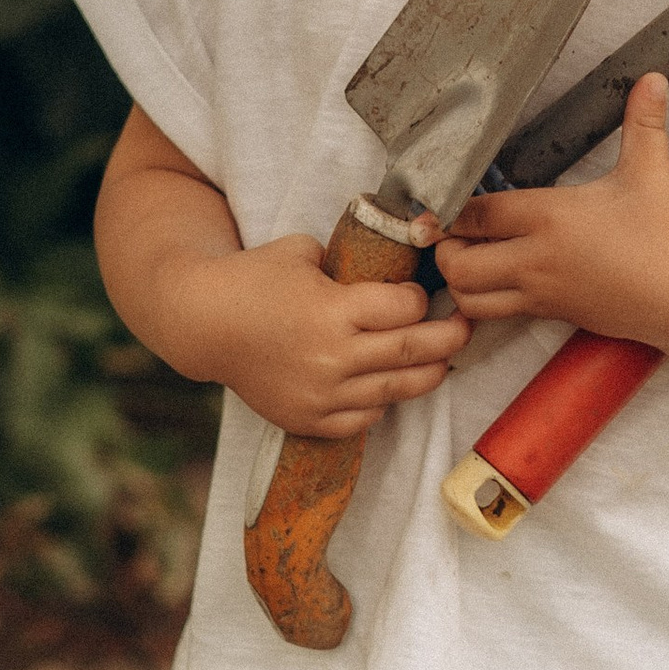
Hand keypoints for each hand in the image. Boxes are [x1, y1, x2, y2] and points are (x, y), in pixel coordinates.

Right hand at [158, 229, 468, 440]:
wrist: (203, 324)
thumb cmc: (253, 279)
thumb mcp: (303, 250)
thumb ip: (349, 260)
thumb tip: (392, 261)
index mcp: (332, 309)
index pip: (405, 308)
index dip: (420, 298)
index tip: (421, 293)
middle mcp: (332, 356)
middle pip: (414, 350)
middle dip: (450, 336)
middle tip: (466, 325)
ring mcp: (322, 393)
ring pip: (397, 389)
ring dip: (428, 373)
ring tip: (442, 360)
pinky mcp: (310, 419)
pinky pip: (365, 418)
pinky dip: (383, 402)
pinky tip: (388, 384)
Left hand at [437, 76, 668, 351]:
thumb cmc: (667, 237)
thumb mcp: (651, 173)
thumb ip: (643, 123)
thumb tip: (653, 77)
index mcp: (551, 217)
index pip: (477, 213)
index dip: (451, 208)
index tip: (442, 202)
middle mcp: (536, 259)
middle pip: (458, 263)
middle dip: (444, 249)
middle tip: (454, 231)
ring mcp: (541, 292)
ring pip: (470, 298)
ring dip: (459, 281)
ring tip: (470, 257)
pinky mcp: (552, 315)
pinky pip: (496, 316)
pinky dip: (482, 303)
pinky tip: (495, 282)